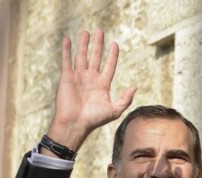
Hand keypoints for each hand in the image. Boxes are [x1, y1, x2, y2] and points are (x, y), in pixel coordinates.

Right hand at [47, 29, 135, 151]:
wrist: (76, 123)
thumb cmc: (95, 119)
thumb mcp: (114, 110)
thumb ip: (125, 99)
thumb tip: (134, 86)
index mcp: (102, 85)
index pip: (109, 66)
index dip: (112, 55)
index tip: (115, 44)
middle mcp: (91, 79)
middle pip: (96, 57)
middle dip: (98, 45)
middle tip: (100, 31)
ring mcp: (79, 77)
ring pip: (82, 56)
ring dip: (84, 44)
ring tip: (87, 32)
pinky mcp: (67, 77)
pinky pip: (67, 60)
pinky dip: (67, 50)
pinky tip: (68, 39)